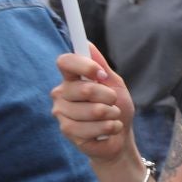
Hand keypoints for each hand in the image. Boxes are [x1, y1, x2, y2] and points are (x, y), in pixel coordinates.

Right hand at [51, 45, 135, 161]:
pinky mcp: (67, 131)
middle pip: (85, 89)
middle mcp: (61, 93)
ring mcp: (61, 113)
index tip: (102, 74)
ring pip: (93, 110)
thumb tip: (87, 44)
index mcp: (71, 78)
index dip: (85, 66)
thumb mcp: (114, 84)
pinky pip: (93, 127)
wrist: (119, 136)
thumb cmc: (116, 107)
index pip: (65, 62)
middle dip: (109, 97)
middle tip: (112, 103)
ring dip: (112, 115)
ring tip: (111, 117)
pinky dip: (109, 128)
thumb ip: (101, 65)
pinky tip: (108, 130)